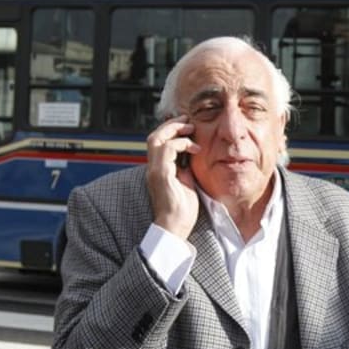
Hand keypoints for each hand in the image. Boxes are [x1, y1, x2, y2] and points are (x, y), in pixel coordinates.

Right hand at [146, 115, 199, 239]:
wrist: (175, 228)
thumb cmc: (182, 210)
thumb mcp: (186, 182)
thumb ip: (185, 168)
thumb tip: (191, 156)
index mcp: (158, 169)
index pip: (158, 142)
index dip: (171, 131)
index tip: (187, 126)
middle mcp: (152, 168)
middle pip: (154, 136)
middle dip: (171, 125)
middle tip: (188, 120)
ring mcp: (155, 171)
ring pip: (156, 138)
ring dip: (175, 130)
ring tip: (191, 129)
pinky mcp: (161, 175)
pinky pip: (167, 149)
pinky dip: (181, 144)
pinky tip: (195, 149)